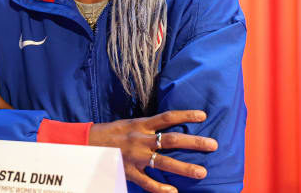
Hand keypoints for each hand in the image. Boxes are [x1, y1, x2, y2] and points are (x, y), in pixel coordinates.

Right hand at [88, 110, 216, 192]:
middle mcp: (140, 139)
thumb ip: (148, 126)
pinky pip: (147, 182)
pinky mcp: (129, 171)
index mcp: (141, 124)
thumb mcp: (129, 124)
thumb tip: (168, 126)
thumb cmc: (111, 133)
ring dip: (184, 168)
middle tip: (213, 144)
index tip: (203, 115)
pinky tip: (173, 192)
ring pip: (163, 162)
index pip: (167, 117)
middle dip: (194, 142)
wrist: (87, 143)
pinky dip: (160, 188)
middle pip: (171, 140)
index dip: (185, 115)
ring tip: (202, 172)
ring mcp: (135, 157)